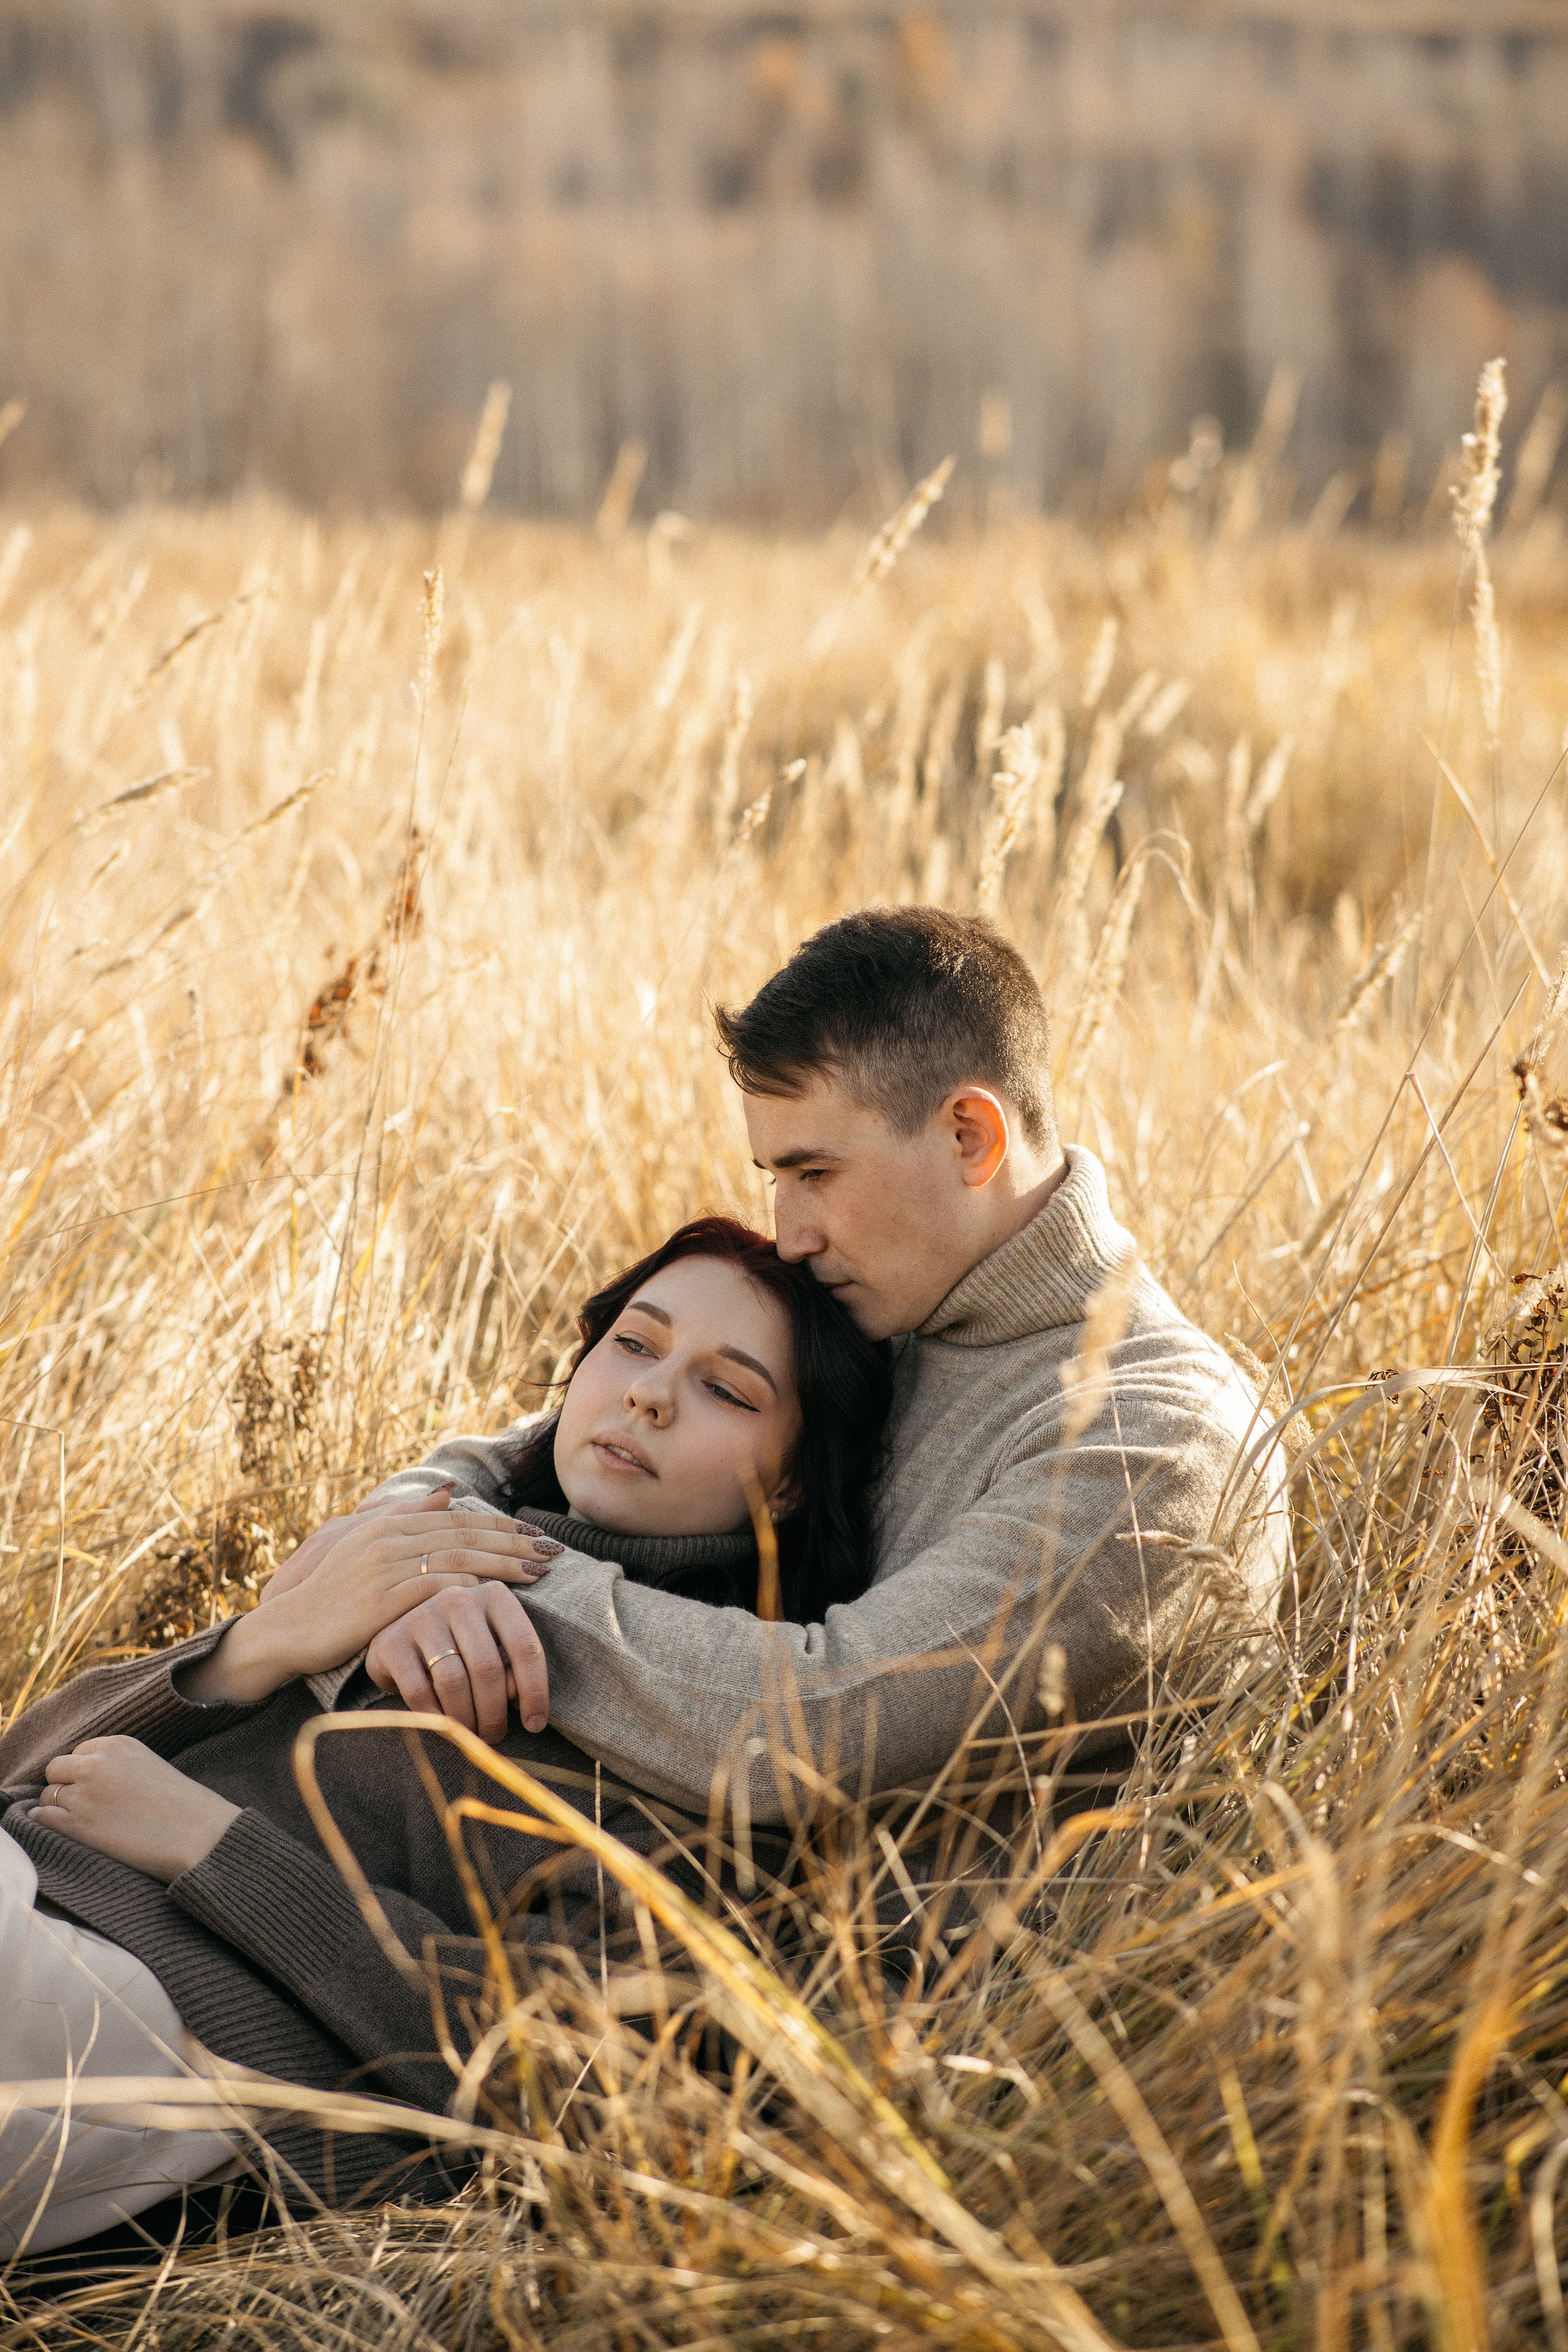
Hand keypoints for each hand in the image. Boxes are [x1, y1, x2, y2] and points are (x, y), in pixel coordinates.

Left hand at [31, 1737, 238, 1882]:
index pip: (78, 1753)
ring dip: (59, 1808)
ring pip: (47, 1796)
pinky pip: (42, 1817)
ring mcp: (83, 1794)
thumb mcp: (149, 1766)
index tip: (96, 1790)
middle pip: (57, 1770)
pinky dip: (46, 1824)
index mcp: (118, 1744)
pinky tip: (62, 1831)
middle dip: (66, 1786)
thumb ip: (117, 1765)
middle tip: (85, 1807)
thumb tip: (83, 1781)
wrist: (198, 1835)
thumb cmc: (183, 1806)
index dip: (83, 1773)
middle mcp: (96, 1764)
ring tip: (83, 1824)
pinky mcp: (77, 1825)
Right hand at [181, 1491, 563, 1705]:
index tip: (536, 1533)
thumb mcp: (367, 1547)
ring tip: (539, 1571)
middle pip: (467, 1534)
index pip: (459, 1519)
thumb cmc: (334, 1596)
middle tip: (553, 1550)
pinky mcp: (380, 1600)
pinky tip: (495, 1593)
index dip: (502, 1525)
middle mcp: (389, 1537)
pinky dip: (468, 1586)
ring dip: (504, 1563)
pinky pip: (434, 1587)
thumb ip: (408, 1519)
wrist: (291, 1629)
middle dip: (515, 1541)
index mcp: (390, 1522)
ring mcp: (384, 1567)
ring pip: (458, 1557)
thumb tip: (446, 1495)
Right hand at [366, 1580, 549, 1739]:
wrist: (402, 1636)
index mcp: (494, 1596)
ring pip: (454, 1682)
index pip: (525, 1647)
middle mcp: (459, 1599)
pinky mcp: (392, 1642)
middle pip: (487, 1668)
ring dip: (466, 1719)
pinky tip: (443, 1725)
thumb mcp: (493, 1647)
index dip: (535, 1690)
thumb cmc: (461, 1645)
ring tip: (471, 1734)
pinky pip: (420, 1692)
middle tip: (494, 1736)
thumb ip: (510, 1666)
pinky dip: (436, 1716)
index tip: (535, 1724)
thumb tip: (513, 1695)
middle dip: (495, 1713)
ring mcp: (422, 1617)